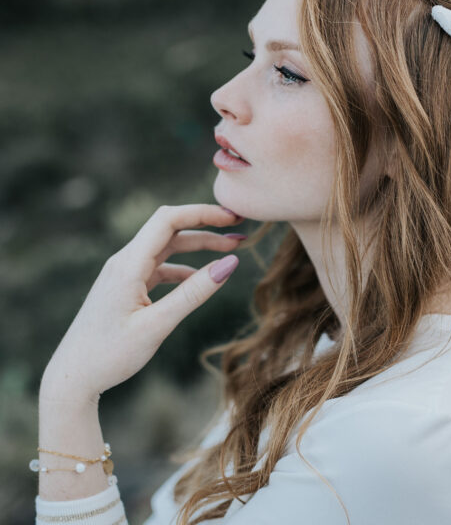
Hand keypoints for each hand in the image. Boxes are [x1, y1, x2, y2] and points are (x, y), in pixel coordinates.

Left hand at [40, 204, 244, 403]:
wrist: (71, 377)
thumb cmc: (110, 354)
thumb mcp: (157, 325)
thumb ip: (194, 293)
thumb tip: (230, 264)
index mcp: (128, 264)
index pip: (168, 220)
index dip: (203, 213)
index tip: (233, 217)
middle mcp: (125, 261)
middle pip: (171, 230)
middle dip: (206, 227)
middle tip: (240, 232)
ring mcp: (124, 273)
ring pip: (167, 248)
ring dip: (198, 246)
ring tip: (229, 252)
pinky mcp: (126, 286)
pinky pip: (159, 267)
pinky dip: (184, 268)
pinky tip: (200, 279)